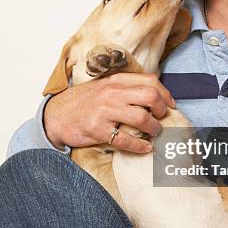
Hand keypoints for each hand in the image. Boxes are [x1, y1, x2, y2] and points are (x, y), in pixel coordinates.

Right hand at [43, 72, 175, 152]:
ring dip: (154, 128)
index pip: (150, 81)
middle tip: (162, 118)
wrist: (56, 115)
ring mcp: (105, 111)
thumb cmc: (84, 102)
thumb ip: (126, 87)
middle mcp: (112, 93)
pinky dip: (140, 145)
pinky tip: (145, 147)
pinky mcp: (98, 130)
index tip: (170, 104)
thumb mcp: (105, 86)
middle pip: (150, 97)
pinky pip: (125, 140)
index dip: (165, 93)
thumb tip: (154, 94)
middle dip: (162, 110)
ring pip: (142, 118)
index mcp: (116, 80)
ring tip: (155, 133)